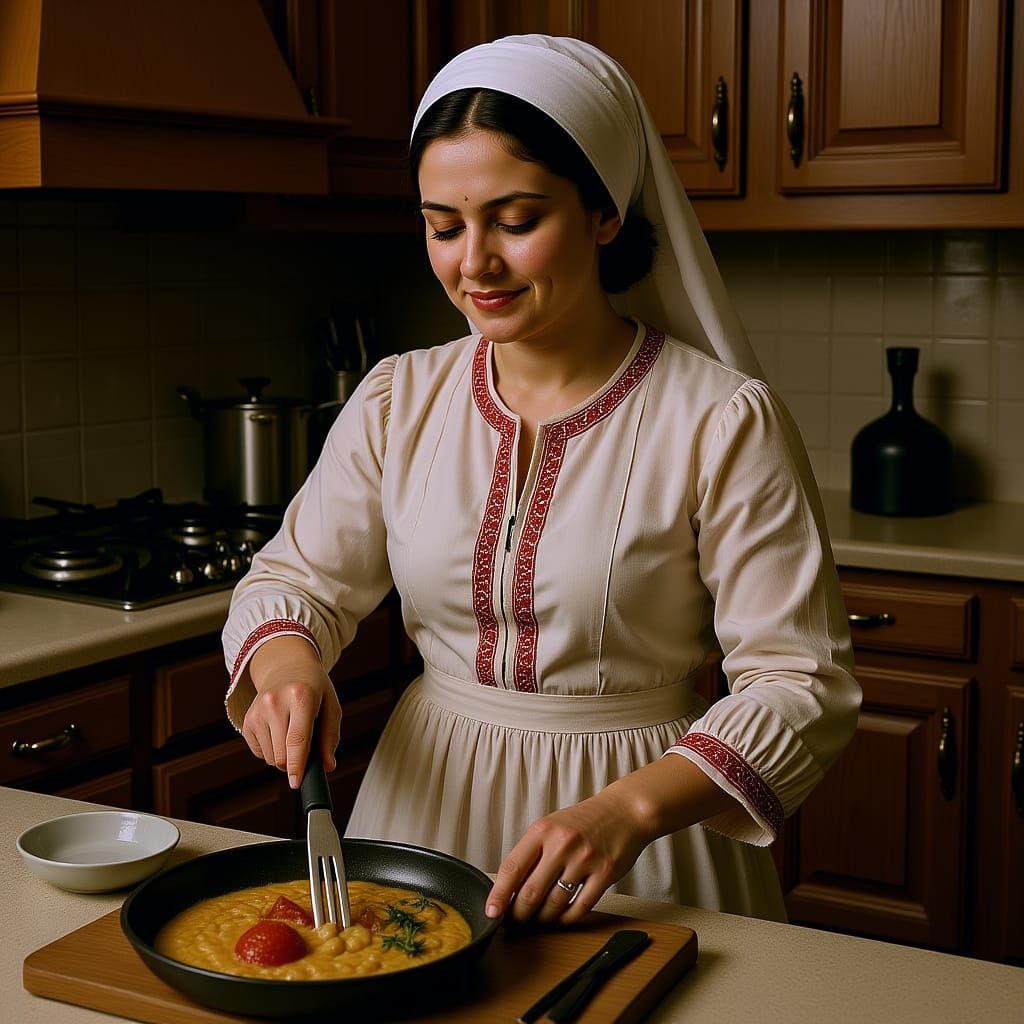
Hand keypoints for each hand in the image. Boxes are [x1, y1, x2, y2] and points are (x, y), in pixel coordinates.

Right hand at [241, 636, 340, 787]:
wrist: (286, 667)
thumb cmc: (313, 688)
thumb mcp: (330, 706)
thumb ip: (330, 737)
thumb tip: (327, 765)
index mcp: (300, 696)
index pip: (297, 739)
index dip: (297, 765)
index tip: (296, 782)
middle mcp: (275, 702)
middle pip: (282, 754)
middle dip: (295, 760)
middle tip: (305, 745)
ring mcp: (257, 711)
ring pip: (271, 758)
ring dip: (284, 756)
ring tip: (292, 732)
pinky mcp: (247, 720)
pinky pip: (260, 753)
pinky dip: (272, 750)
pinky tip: (279, 730)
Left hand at [485, 788, 648, 925]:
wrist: (624, 811)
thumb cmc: (584, 821)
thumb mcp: (551, 826)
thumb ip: (532, 853)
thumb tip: (508, 888)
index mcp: (543, 830)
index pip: (512, 868)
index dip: (498, 895)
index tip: (491, 911)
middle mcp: (562, 843)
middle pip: (531, 892)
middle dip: (519, 915)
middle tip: (515, 922)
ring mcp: (585, 859)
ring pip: (554, 904)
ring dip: (542, 919)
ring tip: (538, 921)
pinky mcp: (605, 873)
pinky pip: (580, 907)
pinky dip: (566, 918)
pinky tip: (560, 918)